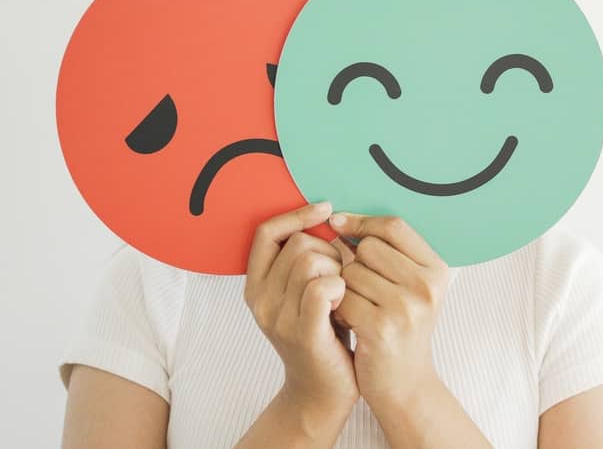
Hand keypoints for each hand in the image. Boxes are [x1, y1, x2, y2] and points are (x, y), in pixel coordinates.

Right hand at [244, 202, 356, 418]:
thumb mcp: (306, 293)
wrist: (323, 392)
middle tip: (342, 274)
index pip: (266, 233)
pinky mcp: (303, 334)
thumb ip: (308, 260)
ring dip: (338, 268)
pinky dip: (340, 285)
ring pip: (310, 261)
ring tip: (344, 291)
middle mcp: (260, 301)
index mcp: (256, 286)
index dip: (296, 215)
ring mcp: (279, 319)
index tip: (326, 210)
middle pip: (296, 243)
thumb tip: (330, 216)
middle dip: (328, 249)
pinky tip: (346, 299)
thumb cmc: (325, 334)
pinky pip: (321, 288)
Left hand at [329, 213, 450, 410]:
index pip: (394, 226)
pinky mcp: (380, 326)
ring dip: (345, 288)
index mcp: (437, 269)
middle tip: (363, 290)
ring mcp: (405, 306)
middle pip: (369, 247)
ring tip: (359, 309)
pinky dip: (339, 309)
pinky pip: (341, 298)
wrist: (404, 384)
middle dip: (354, 263)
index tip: (339, 224)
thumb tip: (340, 220)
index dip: (362, 222)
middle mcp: (426, 285)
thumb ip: (388, 253)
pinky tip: (352, 323)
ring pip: (351, 272)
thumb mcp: (410, 288)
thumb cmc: (401, 329)